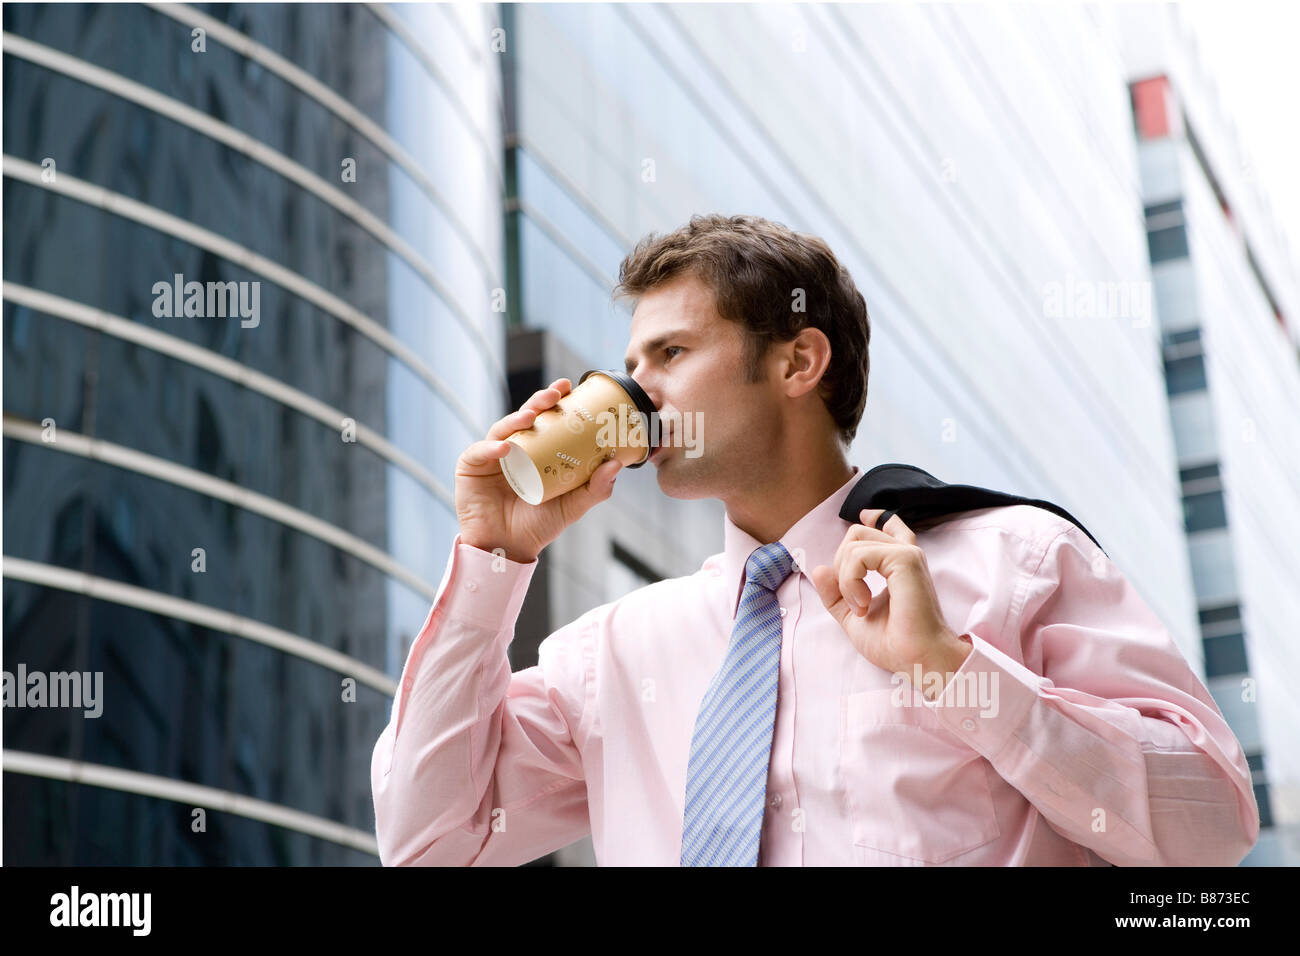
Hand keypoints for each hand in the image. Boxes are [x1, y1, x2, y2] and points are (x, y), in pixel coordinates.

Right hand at [455, 378, 623, 562]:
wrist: (508, 549)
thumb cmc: (539, 525)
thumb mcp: (573, 505)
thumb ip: (596, 488)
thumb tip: (616, 463)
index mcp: (536, 451)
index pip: (546, 420)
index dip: (555, 401)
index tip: (568, 386)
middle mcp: (513, 447)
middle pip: (524, 417)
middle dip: (538, 401)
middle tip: (554, 395)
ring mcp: (490, 456)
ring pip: (502, 428)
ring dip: (515, 419)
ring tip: (530, 416)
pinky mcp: (470, 467)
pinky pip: (479, 452)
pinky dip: (490, 448)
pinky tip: (504, 447)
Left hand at [810, 509, 969, 688]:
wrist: (917, 660)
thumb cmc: (895, 643)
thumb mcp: (853, 617)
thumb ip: (836, 594)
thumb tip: (819, 569)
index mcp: (899, 565)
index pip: (889, 526)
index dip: (874, 517)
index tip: (865, 516)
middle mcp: (905, 555)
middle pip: (857, 534)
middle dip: (841, 565)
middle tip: (852, 600)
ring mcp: (907, 554)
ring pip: (854, 542)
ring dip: (845, 579)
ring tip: (859, 607)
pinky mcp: (905, 560)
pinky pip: (860, 555)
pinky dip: (850, 580)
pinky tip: (862, 604)